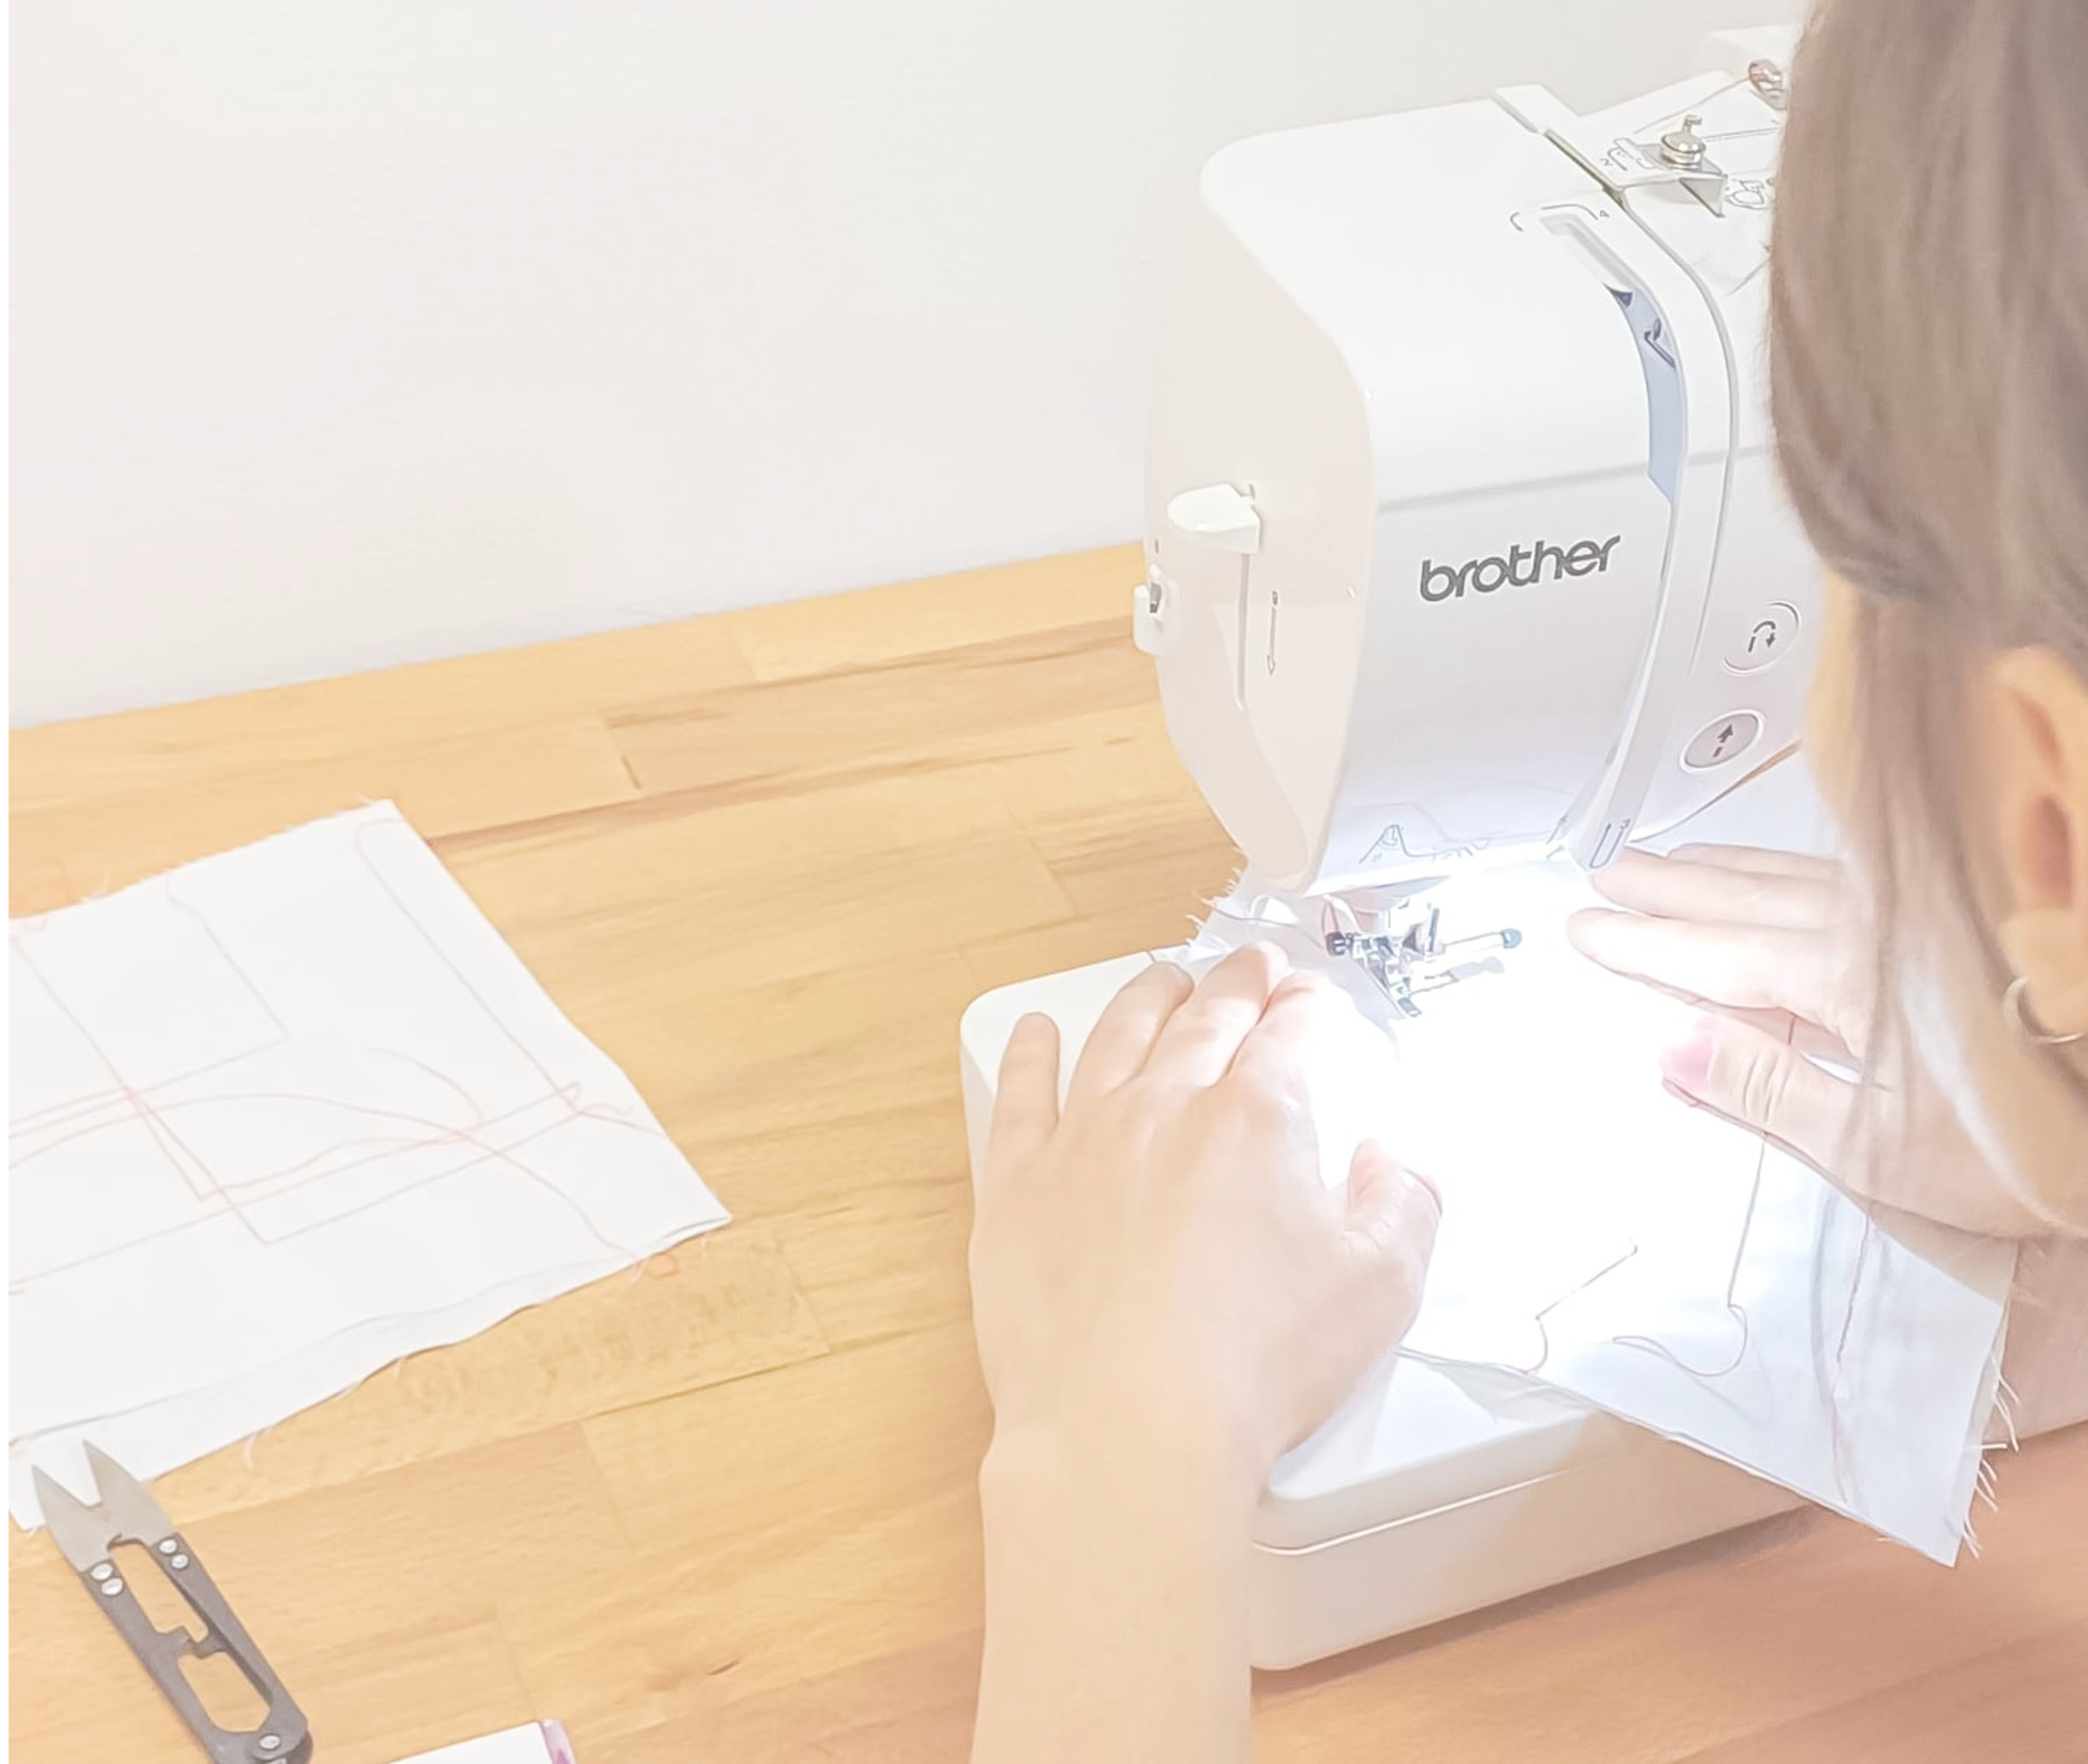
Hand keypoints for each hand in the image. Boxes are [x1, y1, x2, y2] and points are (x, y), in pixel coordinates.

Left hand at [969, 944, 1439, 1494]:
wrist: (1128, 1428)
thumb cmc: (1250, 1367)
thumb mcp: (1380, 1289)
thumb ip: (1403, 1207)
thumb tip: (1392, 1164)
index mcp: (1259, 1118)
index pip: (1291, 1032)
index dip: (1307, 1007)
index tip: (1310, 1001)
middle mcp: (1167, 1106)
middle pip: (1207, 1017)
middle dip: (1237, 982)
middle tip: (1250, 967)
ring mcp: (1085, 1138)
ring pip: (1117, 1035)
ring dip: (1147, 998)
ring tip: (1162, 982)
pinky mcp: (1018, 1183)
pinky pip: (1022, 1092)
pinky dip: (1031, 1053)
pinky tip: (1037, 1034)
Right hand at [1567, 844, 2045, 1234]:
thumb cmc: (2034, 1142)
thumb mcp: (1883, 1150)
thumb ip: (1771, 1094)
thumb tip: (1674, 1049)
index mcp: (1844, 983)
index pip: (1716, 958)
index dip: (1645, 945)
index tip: (1591, 930)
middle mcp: (1876, 932)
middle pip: (1745, 899)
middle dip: (1669, 888)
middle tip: (1608, 877)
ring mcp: (1917, 917)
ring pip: (1792, 876)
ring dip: (1721, 869)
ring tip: (1670, 862)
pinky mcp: (1954, 917)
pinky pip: (1841, 874)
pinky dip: (1788, 867)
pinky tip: (1780, 867)